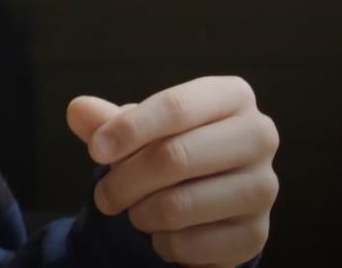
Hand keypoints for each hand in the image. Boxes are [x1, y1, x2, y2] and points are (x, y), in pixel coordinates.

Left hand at [65, 76, 279, 267]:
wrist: (213, 201)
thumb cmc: (173, 148)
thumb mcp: (140, 129)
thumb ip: (107, 121)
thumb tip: (78, 110)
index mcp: (232, 98)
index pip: (177, 106)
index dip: (129, 129)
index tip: (95, 150)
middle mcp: (259, 137)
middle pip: (175, 156)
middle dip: (124, 180)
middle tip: (104, 195)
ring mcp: (263, 188)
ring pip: (178, 205)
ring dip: (140, 214)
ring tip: (136, 211)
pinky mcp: (255, 234)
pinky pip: (188, 243)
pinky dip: (161, 242)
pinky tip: (164, 232)